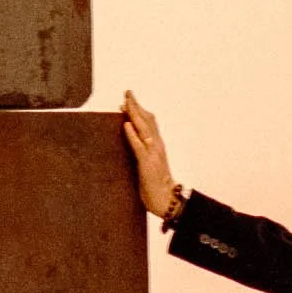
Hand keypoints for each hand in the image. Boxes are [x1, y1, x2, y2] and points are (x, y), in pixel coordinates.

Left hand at [121, 90, 178, 218]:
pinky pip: (139, 146)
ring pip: (143, 129)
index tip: (128, 100)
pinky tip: (126, 125)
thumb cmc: (156, 185)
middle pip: (147, 120)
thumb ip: (143, 152)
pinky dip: (132, 134)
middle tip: (127, 92)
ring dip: (134, 114)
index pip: (149, 122)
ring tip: (125, 102)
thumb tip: (133, 144)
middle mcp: (157, 145)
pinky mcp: (147, 163)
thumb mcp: (149, 164)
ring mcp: (153, 153)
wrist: (166, 200)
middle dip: (136, 105)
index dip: (139, 110)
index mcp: (157, 145)